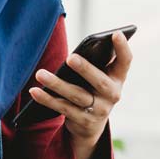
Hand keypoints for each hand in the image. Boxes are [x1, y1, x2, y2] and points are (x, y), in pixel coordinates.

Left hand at [28, 31, 132, 146]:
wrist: (91, 125)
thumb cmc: (91, 89)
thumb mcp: (98, 76)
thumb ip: (93, 64)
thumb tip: (73, 54)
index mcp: (118, 78)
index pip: (125, 61)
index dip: (123, 48)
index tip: (116, 33)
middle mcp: (113, 95)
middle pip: (99, 81)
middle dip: (85, 69)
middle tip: (70, 57)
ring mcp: (99, 110)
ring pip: (76, 95)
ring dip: (56, 84)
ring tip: (40, 74)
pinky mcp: (83, 121)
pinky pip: (62, 108)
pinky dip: (47, 99)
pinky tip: (34, 91)